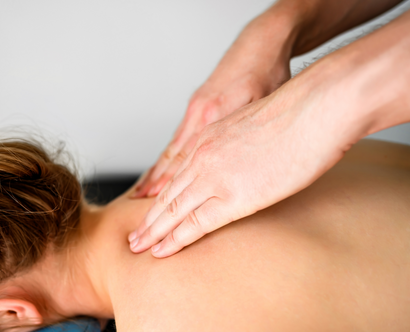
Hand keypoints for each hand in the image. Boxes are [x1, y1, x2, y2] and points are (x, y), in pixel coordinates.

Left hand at [128, 66, 360, 256]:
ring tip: (138, 249)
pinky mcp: (233, 197)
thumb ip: (239, 146)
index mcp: (208, 138)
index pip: (175, 174)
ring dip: (154, 232)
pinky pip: (195, 223)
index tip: (148, 212)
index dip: (159, 196)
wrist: (315, 107)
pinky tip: (162, 251)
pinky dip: (175, 239)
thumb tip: (245, 163)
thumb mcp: (253, 125)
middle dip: (148, 219)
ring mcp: (214, 177)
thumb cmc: (299, 114)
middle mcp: (203, 157)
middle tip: (133, 239)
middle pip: (167, 194)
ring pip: (173, 210)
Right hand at [133, 13, 293, 197]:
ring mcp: (196, 113)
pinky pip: (178, 140)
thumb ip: (247, 134)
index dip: (171, 186)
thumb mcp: (264, 105)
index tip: (157, 208)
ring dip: (157, 175)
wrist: (261, 44)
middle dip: (157, 187)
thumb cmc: (267, 73)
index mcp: (214, 115)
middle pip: (173, 159)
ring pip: (172, 151)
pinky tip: (160, 171)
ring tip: (141, 195)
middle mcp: (199, 117)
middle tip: (143, 209)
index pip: (185, 160)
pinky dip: (167, 159)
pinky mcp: (198, 109)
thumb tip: (242, 164)